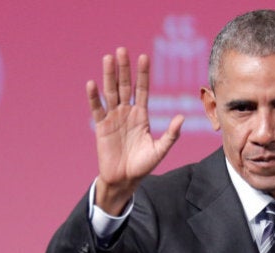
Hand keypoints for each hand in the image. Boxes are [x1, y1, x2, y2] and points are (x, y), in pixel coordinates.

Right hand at [86, 47, 183, 214]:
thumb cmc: (143, 166)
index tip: (144, 57)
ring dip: (109, 76)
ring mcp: (113, 118)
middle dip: (124, 68)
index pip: (142, 89)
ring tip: (108, 58)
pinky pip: (97, 109)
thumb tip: (181, 118)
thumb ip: (171, 135)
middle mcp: (127, 112)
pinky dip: (94, 97)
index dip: (143, 74)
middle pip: (125, 85)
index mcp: (141, 115)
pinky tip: (92, 84)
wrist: (125, 179)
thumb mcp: (160, 150)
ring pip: (110, 92)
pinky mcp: (101, 127)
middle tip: (122, 50)